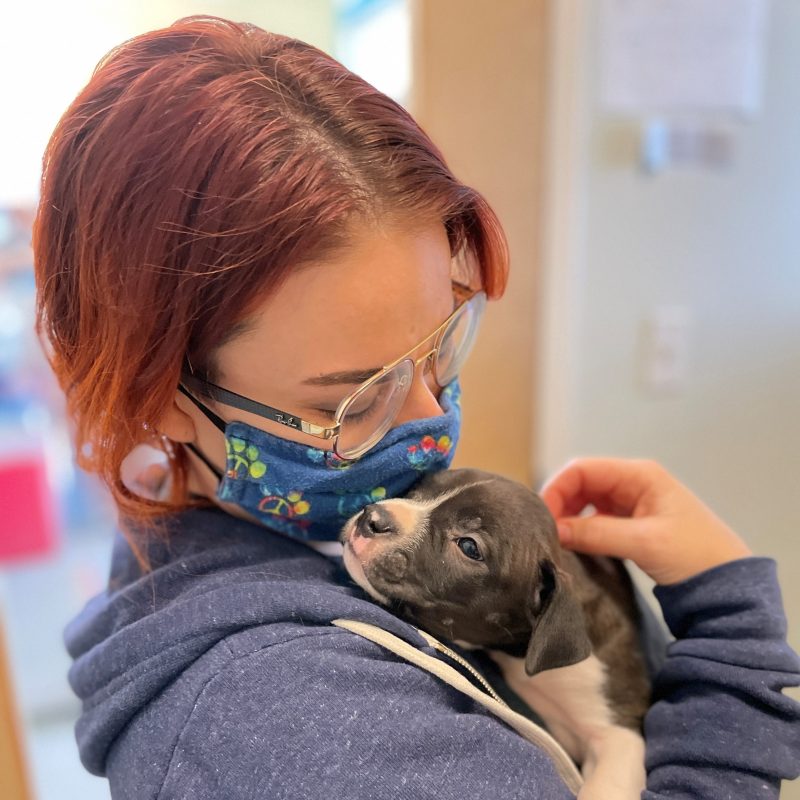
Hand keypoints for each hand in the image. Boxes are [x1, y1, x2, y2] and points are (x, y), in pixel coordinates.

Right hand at [540, 458, 752, 585]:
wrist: (728, 587)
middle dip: (561, 504)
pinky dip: (582, 530)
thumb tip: (554, 530)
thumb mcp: (643, 542)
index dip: (557, 488)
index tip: (543, 517)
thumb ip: (596, 533)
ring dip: (569, 518)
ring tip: (557, 541)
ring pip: (586, 502)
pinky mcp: (632, 524)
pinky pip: (596, 520)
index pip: (583, 469)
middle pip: (581, 483)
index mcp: (639, 475)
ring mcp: (632, 504)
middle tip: (546, 532)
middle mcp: (632, 483)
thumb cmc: (694, 555)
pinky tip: (574, 545)